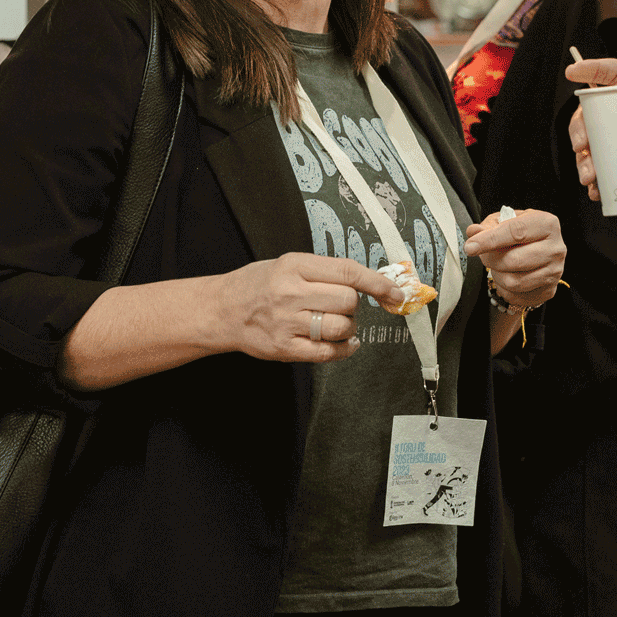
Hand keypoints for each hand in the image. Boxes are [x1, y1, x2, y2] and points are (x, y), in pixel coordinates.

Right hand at [220, 253, 402, 363]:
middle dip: (353, 306)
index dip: (377, 283)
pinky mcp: (285, 348)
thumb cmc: (258, 284)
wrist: (222, 310)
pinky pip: (328, 352)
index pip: (347, 271)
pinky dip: (344, 349)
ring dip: (348, 327)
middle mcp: (290, 292)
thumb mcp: (287, 264)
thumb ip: (324, 271)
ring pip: (341, 327)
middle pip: (348, 301)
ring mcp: (287, 322)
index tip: (395, 292)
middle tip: (341, 306)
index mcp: (294, 266)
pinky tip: (344, 343)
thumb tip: (371, 282)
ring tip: (335, 323)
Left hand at [464, 209, 563, 311]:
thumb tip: (473, 232)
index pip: (515, 232)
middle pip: (513, 260)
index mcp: (546, 224)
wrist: (539, 248)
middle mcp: (556, 248)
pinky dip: (503, 288)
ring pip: (514, 282)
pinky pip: (517, 295)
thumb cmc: (520, 233)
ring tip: (496, 265)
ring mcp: (555, 271)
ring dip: (496, 275)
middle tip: (484, 255)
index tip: (470, 246)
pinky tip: (506, 276)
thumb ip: (487, 226)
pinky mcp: (549, 290)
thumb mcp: (504, 221)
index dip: (489, 240)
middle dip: (490, 259)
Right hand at [565, 58, 616, 235]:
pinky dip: (589, 178)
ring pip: (589, 140)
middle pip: (594, 110)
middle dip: (580, 126)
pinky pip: (594, 166)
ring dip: (582, 158)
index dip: (595, 69)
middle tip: (582, 145)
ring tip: (590, 176)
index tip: (574, 71)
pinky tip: (596, 189)